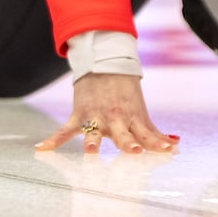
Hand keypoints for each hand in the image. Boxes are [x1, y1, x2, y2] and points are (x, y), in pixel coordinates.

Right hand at [34, 73, 179, 153]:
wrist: (103, 64)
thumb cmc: (125, 93)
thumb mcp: (140, 111)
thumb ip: (154, 132)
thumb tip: (175, 145)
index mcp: (133, 119)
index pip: (147, 133)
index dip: (157, 142)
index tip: (168, 151)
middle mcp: (116, 120)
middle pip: (123, 134)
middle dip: (127, 143)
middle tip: (133, 151)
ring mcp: (97, 117)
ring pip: (94, 132)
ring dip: (92, 142)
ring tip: (90, 152)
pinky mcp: (79, 115)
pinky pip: (65, 130)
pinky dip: (53, 140)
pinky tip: (42, 148)